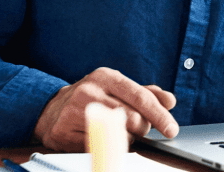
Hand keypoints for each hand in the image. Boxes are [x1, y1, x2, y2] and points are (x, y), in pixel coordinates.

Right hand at [33, 67, 178, 151]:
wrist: (52, 109)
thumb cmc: (92, 97)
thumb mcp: (117, 88)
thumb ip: (145, 93)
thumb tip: (170, 101)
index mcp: (106, 76)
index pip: (140, 97)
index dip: (159, 115)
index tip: (171, 130)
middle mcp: (90, 90)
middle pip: (132, 118)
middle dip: (142, 128)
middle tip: (139, 129)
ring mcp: (75, 111)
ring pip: (117, 134)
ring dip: (126, 139)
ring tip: (118, 131)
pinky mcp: (64, 132)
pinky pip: (98, 147)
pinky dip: (105, 146)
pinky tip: (100, 137)